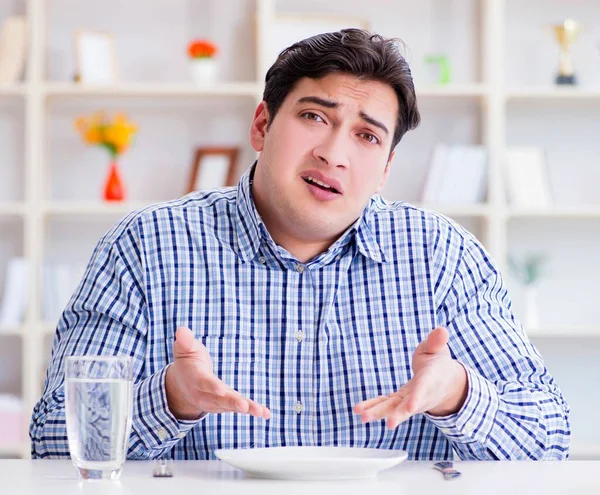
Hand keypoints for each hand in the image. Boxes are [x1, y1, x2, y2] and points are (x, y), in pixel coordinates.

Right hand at [165, 326, 270, 420]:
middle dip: (232, 402)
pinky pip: (238, 408)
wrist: (181, 386)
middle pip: (219, 399)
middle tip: (244, 406)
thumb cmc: (187, 362)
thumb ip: (185, 341)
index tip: (221, 389)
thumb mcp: (184, 349)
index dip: (212, 386)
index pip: (204, 383)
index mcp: (196, 379)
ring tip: (261, 412)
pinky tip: (265, 413)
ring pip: (231, 406)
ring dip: (247, 409)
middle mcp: (205, 394)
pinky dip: (252, 410)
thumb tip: (181, 330)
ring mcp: (215, 402)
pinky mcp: (224, 404)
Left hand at [353, 327, 467, 428]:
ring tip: (362, 417)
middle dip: (398, 415)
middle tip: (389, 424)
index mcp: (431, 380)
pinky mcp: (398, 400)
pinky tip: (359, 410)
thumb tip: (442, 330)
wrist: (444, 383)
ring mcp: (408, 400)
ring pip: (393, 408)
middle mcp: (420, 396)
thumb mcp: (439, 350)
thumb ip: (437, 341)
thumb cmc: (439, 364)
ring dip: (378, 413)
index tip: (412, 408)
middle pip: (408, 406)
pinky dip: (372, 406)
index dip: (418, 397)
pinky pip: (385, 404)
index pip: (424, 389)